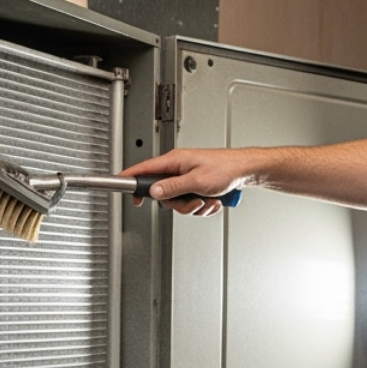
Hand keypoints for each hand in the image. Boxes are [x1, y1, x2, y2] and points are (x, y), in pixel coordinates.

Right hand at [120, 149, 246, 215]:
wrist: (244, 171)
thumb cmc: (225, 168)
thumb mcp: (196, 181)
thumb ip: (173, 188)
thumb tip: (154, 192)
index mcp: (174, 161)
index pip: (144, 169)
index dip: (131, 179)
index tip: (121, 186)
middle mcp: (178, 169)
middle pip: (163, 194)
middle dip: (180, 204)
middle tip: (193, 201)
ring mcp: (187, 178)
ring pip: (178, 202)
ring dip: (194, 206)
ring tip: (208, 199)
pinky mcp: (196, 186)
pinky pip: (191, 203)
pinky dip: (203, 206)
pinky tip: (213, 200)